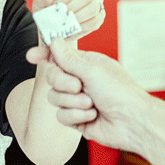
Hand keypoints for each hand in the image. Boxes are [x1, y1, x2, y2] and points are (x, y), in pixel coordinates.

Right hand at [28, 38, 150, 154]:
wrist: (132, 122)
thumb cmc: (120, 93)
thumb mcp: (93, 71)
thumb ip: (69, 59)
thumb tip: (55, 42)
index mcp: (87, 64)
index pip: (60, 56)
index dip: (45, 55)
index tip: (31, 55)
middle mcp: (81, 81)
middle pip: (53, 77)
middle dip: (63, 83)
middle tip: (77, 86)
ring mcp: (78, 100)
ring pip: (55, 98)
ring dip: (72, 102)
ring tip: (91, 104)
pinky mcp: (77, 119)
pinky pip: (61, 116)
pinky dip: (76, 116)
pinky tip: (92, 116)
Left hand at [31, 0, 104, 39]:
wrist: (54, 18)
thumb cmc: (49, 3)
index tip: (57, 3)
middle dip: (72, 7)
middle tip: (61, 14)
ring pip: (94, 7)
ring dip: (77, 17)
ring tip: (66, 21)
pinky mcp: (100, 14)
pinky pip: (95, 20)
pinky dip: (82, 26)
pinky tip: (72, 26)